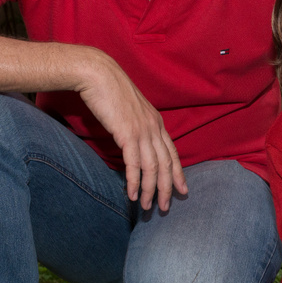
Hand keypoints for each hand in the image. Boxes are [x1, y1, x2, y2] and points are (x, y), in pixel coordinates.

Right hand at [74, 50, 186, 210]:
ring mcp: (142, 131)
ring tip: (146, 208)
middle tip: (165, 208)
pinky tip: (131, 195)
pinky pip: (134, 164)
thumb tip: (134, 140)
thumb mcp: (130, 109)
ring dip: (149, 191)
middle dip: (166, 188)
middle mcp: (154, 127)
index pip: (172, 153)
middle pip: (166, 164)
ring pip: (152, 168)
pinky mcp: (127, 134)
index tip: (182, 190)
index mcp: (156, 122)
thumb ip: (136, 124)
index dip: (178, 173)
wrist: (98, 74)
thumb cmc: (110, 90)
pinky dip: (134, 182)